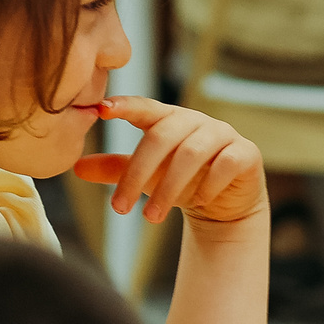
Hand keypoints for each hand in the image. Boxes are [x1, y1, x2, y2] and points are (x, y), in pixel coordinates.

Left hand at [74, 96, 265, 225]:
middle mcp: (196, 121)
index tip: (101, 110)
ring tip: (150, 218)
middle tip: (118, 209)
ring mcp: (223, 134)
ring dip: (168, 189)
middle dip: (138, 174)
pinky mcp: (246, 153)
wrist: (224, 204)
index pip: (144, 107)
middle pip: (163, 136)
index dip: (124, 106)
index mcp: (169, 119)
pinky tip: (197, 203)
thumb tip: (76, 167)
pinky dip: (207, 185)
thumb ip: (115, 168)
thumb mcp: (146, 176)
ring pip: (191, 153)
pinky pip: (226, 164)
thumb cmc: (181, 182)